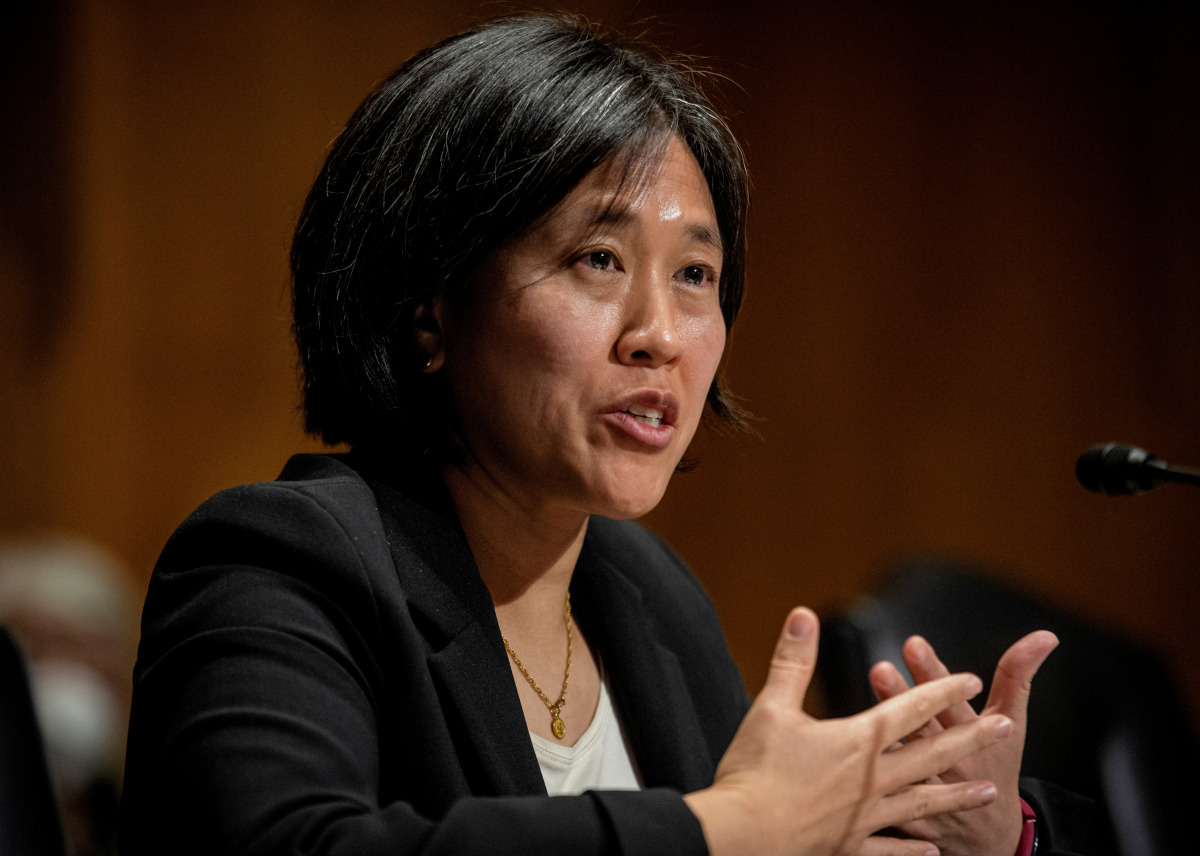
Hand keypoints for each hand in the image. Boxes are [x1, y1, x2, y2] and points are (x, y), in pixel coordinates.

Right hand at [685, 608, 1013, 855]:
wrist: (744, 834)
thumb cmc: (756, 771)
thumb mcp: (771, 705)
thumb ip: (794, 660)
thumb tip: (803, 615)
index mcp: (857, 741)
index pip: (910, 709)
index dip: (942, 691)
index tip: (972, 679)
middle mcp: (872, 778)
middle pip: (932, 752)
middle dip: (972, 738)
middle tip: (1006, 728)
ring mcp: (865, 816)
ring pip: (924, 802)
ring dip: (959, 795)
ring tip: (992, 792)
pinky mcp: (849, 846)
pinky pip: (892, 847)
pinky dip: (914, 848)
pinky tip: (932, 850)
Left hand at [868, 631, 1058, 855]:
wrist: (995, 840)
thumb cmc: (996, 766)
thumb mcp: (1013, 722)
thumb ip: (1017, 675)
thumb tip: (1046, 635)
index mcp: (974, 734)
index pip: (952, 699)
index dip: (934, 673)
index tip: (914, 644)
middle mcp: (953, 762)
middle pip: (924, 729)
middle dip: (903, 699)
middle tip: (879, 669)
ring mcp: (934, 793)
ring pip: (904, 767)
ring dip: (884, 745)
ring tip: (857, 718)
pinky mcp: (915, 822)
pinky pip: (890, 810)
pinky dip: (873, 799)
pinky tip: (852, 781)